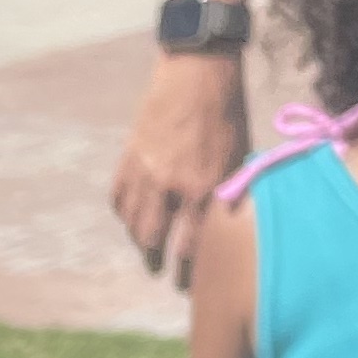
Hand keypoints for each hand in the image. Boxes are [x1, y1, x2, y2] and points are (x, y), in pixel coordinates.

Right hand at [111, 52, 249, 289]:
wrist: (197, 73)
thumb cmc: (228, 115)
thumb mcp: (239, 158)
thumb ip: (228, 196)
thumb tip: (224, 231)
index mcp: (203, 188)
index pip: (190, 247)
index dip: (187, 272)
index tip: (188, 285)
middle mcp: (170, 186)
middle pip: (153, 241)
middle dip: (155, 261)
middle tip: (159, 270)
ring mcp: (145, 172)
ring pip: (132, 222)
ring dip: (137, 240)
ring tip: (145, 248)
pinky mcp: (129, 157)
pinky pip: (119, 197)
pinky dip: (123, 212)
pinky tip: (131, 217)